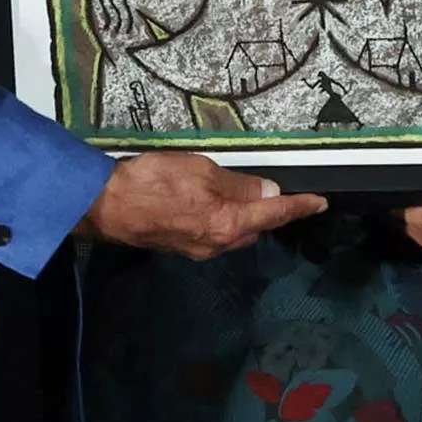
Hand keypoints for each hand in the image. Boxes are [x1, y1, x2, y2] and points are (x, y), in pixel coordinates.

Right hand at [75, 151, 326, 259]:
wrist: (102, 206)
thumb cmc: (152, 182)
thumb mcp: (201, 171)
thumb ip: (237, 185)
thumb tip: (267, 193)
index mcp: (227, 224)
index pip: (274, 215)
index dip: (299, 207)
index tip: (320, 203)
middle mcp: (216, 244)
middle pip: (255, 229)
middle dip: (271, 213)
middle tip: (279, 192)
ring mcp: (197, 250)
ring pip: (235, 233)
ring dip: (246, 217)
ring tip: (249, 195)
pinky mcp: (180, 247)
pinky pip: (214, 234)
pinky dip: (225, 219)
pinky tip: (217, 204)